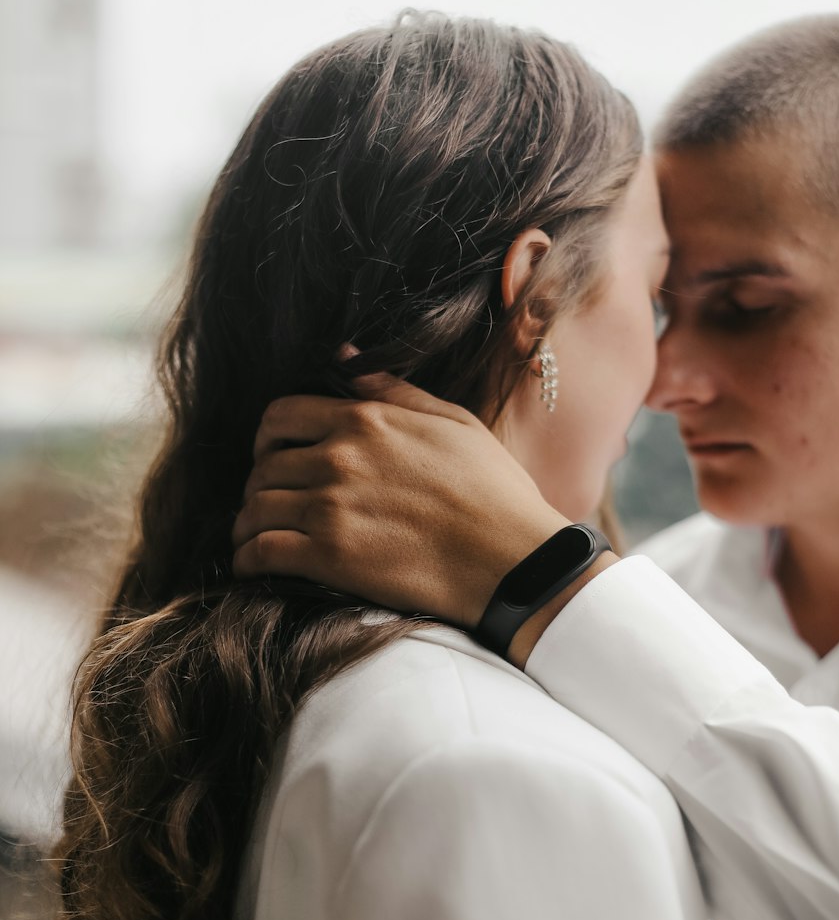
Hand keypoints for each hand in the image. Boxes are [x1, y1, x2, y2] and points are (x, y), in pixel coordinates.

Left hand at [232, 378, 567, 629]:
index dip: (267, 437)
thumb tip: (345, 353)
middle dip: (258, 484)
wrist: (511, 557)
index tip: (272, 455)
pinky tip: (251, 566)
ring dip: (247, 524)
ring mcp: (330, 508)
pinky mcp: (330, 558)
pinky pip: (262, 552)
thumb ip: (392, 388)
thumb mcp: (450, 421)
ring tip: (253, 537)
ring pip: (255, 508)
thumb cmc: (493, 489)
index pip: (279, 416)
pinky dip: (246, 560)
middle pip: (263, 466)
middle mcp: (338, 458)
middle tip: (267, 503)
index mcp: (364, 420)